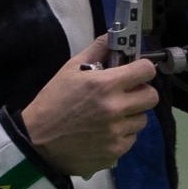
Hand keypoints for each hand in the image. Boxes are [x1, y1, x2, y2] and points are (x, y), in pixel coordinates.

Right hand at [21, 36, 158, 177]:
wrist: (36, 142)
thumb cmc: (53, 102)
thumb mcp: (70, 70)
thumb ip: (96, 51)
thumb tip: (114, 36)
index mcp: (106, 84)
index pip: (146, 70)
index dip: (142, 69)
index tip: (135, 72)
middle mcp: (116, 108)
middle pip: (152, 97)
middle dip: (141, 93)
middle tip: (126, 95)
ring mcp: (116, 132)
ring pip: (142, 119)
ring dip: (131, 115)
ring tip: (111, 116)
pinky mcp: (114, 152)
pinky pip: (131, 139)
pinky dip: (122, 135)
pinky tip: (104, 132)